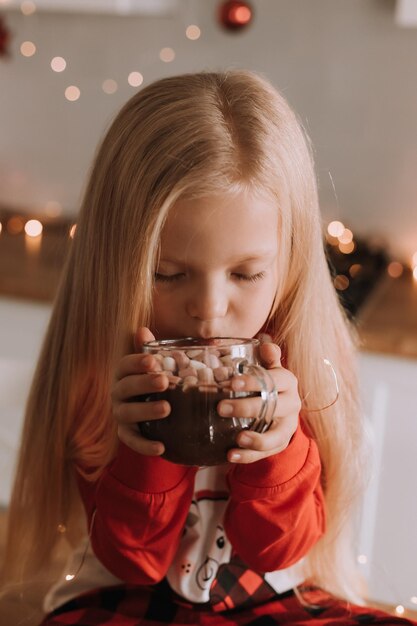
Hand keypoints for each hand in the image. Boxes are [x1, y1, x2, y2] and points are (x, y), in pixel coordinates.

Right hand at [111, 327, 169, 454]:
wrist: (154, 411)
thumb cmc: (156, 381)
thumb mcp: (156, 366)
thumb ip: (151, 350)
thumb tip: (143, 330)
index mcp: (124, 374)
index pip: (124, 365)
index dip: (136, 362)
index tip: (153, 361)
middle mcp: (118, 394)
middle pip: (125, 388)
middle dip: (143, 384)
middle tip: (163, 381)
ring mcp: (121, 415)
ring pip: (127, 414)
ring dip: (145, 411)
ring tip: (167, 408)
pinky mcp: (127, 435)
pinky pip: (132, 442)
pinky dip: (145, 446)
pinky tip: (162, 447)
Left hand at [217, 342, 300, 463]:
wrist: (280, 408)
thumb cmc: (266, 384)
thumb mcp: (267, 368)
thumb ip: (266, 357)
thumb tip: (265, 342)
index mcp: (287, 382)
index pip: (275, 380)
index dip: (255, 381)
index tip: (232, 383)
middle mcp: (292, 404)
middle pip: (274, 407)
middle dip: (248, 408)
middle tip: (222, 407)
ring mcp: (287, 426)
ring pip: (276, 435)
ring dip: (256, 439)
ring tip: (237, 439)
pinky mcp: (280, 443)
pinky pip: (267, 453)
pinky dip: (249, 456)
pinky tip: (230, 455)